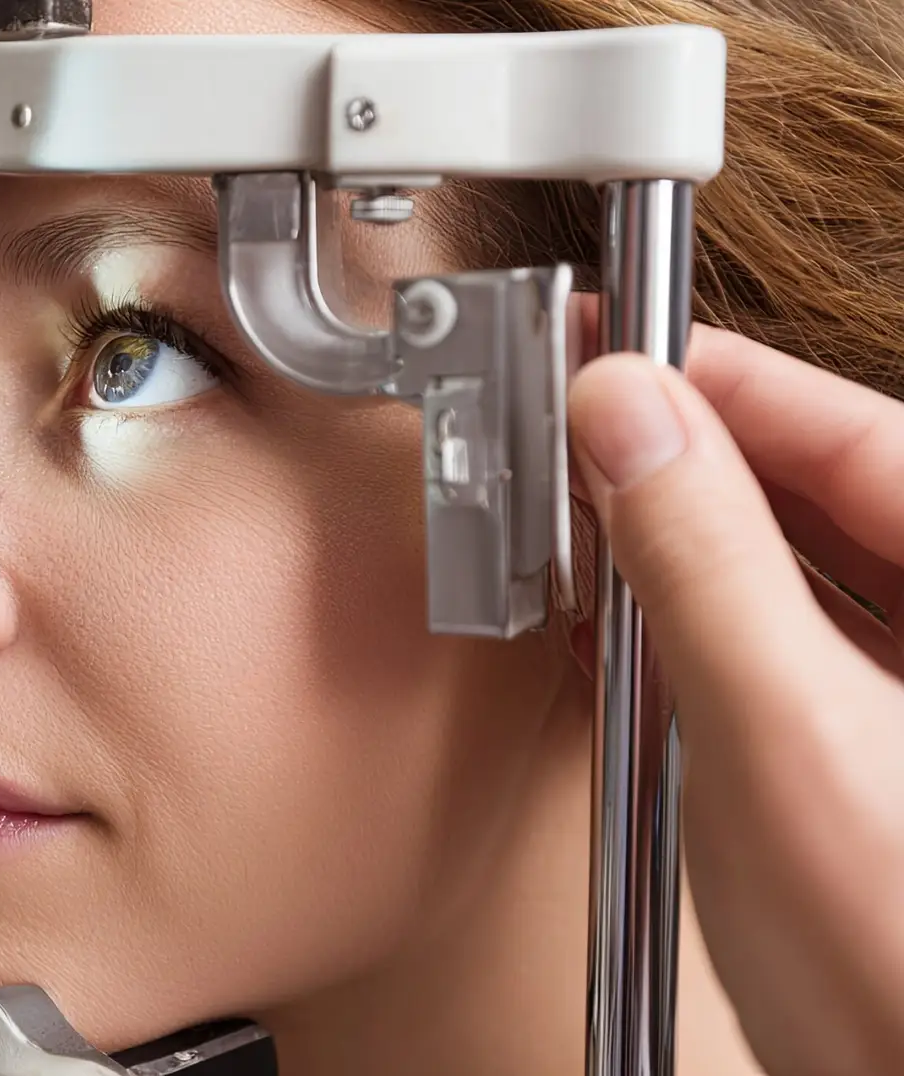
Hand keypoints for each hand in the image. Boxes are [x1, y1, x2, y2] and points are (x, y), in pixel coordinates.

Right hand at [567, 331, 903, 1074]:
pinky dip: (696, 623)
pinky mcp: (868, 760)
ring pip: (799, 566)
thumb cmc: (898, 970)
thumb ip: (703, 563)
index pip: (855, 430)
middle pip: (825, 491)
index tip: (615, 358)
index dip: (724, 384)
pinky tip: (625, 618)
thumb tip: (629, 421)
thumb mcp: (782, 738)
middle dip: (691, 458)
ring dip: (687, 539)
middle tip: (579, 434)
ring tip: (590, 515)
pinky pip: (777, 649)